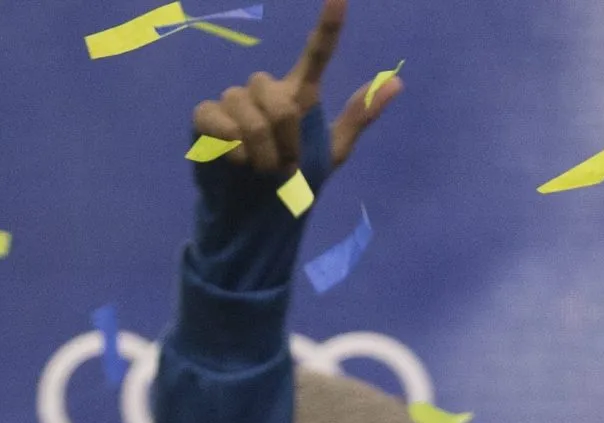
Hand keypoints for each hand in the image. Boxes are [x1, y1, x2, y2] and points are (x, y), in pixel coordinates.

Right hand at [189, 0, 398, 181]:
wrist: (258, 216)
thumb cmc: (293, 183)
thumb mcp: (333, 152)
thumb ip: (359, 116)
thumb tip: (397, 82)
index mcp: (299, 94)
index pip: (317, 54)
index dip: (328, 26)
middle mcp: (265, 90)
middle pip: (280, 100)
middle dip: (286, 142)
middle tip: (284, 167)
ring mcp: (233, 101)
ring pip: (253, 117)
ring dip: (263, 154)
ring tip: (260, 169)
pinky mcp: (206, 116)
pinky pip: (224, 125)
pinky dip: (235, 151)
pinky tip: (235, 162)